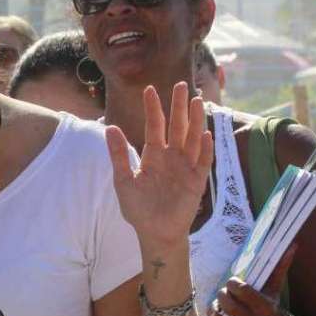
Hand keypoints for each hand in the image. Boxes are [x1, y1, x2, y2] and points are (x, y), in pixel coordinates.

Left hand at [107, 83, 213, 249]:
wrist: (154, 232)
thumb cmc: (138, 207)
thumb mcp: (123, 180)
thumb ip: (118, 155)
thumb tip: (109, 128)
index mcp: (153, 155)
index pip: (155, 127)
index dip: (153, 109)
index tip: (149, 89)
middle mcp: (172, 157)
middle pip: (177, 127)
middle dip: (179, 106)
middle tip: (182, 84)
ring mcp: (186, 167)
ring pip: (193, 139)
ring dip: (195, 121)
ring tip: (196, 101)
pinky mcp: (197, 181)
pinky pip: (203, 162)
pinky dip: (205, 149)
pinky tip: (206, 134)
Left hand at [208, 244, 296, 315]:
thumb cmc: (270, 305)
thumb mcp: (275, 289)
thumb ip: (280, 267)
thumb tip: (293, 244)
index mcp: (264, 307)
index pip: (242, 290)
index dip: (234, 283)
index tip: (235, 281)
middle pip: (227, 301)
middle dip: (224, 293)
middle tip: (227, 291)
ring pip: (217, 313)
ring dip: (217, 303)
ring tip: (224, 300)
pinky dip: (212, 314)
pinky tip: (220, 312)